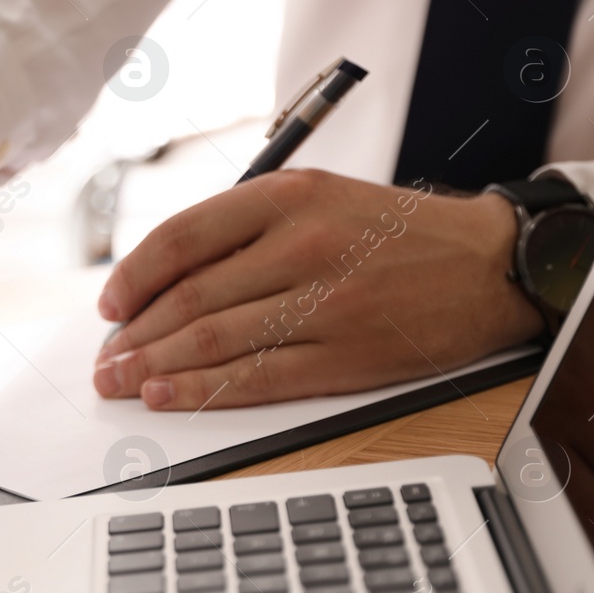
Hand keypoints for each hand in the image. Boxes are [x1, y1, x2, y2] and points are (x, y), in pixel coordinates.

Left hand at [93, 169, 544, 408]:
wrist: (490, 264)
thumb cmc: (394, 233)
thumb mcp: (318, 198)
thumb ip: (245, 228)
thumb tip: (166, 277)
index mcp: (288, 197)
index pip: (182, 237)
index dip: (133, 276)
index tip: (109, 305)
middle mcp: (301, 246)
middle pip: (190, 296)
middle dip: (134, 334)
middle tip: (103, 358)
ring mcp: (324, 305)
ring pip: (213, 339)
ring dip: (153, 366)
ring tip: (118, 381)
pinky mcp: (346, 356)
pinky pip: (256, 377)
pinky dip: (202, 390)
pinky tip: (166, 396)